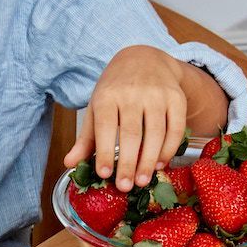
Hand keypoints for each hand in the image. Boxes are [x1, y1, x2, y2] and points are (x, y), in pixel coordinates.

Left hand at [63, 46, 220, 190]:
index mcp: (107, 95)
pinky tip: (160, 163)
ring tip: (142, 181)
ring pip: (156, 133)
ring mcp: (157, 95)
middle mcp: (132, 93)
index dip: (105, 152)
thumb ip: (86, 138)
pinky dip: (169, 149)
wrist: (144, 59)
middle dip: (128, 163)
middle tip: (125, 187)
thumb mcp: (96, 107)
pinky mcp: (176, 98)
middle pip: (132, 134)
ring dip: (149, 161)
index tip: (104, 174)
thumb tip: (69, 164)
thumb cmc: (116, 89)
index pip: (106, 127)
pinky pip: (175, 128)